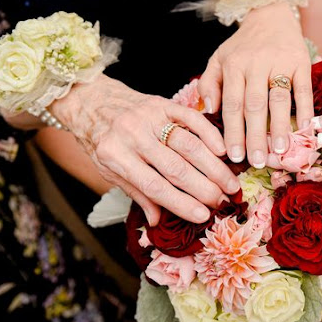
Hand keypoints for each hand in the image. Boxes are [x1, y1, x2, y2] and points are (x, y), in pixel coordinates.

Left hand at [51, 75, 240, 225]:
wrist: (91, 100)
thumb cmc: (100, 139)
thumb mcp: (108, 170)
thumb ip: (135, 193)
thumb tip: (157, 221)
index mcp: (115, 157)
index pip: (154, 187)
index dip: (181, 204)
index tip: (204, 217)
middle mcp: (132, 136)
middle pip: (176, 167)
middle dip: (204, 189)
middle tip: (224, 202)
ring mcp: (149, 117)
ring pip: (189, 145)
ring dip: (214, 167)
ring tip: (230, 183)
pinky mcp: (162, 103)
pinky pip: (191, 118)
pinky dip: (210, 135)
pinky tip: (224, 152)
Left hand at [197, 2, 313, 168]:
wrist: (271, 14)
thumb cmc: (243, 45)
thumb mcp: (219, 58)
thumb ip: (209, 83)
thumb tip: (208, 110)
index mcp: (233, 65)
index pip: (232, 104)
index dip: (233, 131)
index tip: (234, 156)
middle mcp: (255, 63)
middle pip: (254, 105)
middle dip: (255, 136)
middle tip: (258, 162)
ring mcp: (280, 62)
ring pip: (278, 99)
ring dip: (279, 126)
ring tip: (280, 150)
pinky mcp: (301, 61)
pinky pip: (303, 88)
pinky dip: (304, 109)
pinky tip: (305, 128)